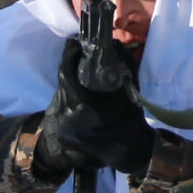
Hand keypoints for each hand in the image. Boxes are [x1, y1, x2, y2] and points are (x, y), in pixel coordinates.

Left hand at [35, 27, 153, 179]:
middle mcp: (68, 116)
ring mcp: (63, 127)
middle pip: (62, 83)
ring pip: (61, 96)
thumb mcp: (131, 89)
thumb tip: (114, 42)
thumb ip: (124, 63)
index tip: (74, 43)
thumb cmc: (131, 117)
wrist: (127, 150)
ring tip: (82, 78)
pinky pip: (63, 110)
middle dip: (70, 68)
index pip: (66, 73)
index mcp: (84, 105)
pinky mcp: (62, 134)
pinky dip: (70, 101)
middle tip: (78, 56)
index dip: (68, 55)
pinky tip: (81, 98)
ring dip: (69, 84)